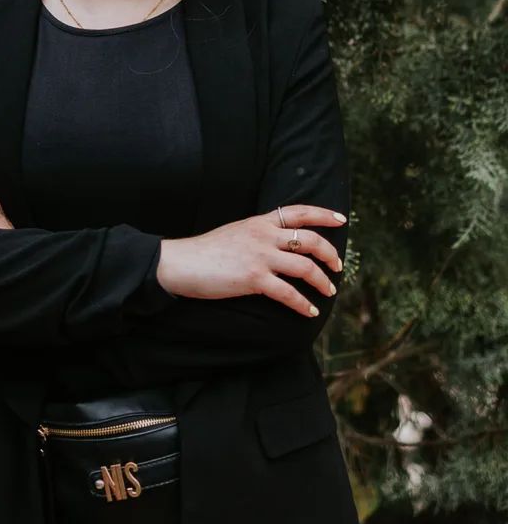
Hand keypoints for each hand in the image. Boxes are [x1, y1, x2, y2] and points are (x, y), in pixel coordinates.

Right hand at [157, 204, 344, 316]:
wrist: (182, 262)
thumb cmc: (206, 251)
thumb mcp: (236, 232)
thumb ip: (258, 234)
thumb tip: (278, 244)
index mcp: (259, 222)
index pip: (298, 212)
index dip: (323, 215)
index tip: (341, 220)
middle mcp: (263, 235)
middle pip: (310, 240)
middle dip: (330, 254)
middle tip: (337, 267)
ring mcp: (259, 256)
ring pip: (305, 267)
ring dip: (322, 281)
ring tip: (328, 291)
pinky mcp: (254, 278)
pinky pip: (288, 293)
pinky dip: (303, 304)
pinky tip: (309, 311)